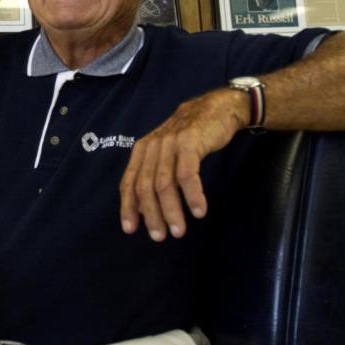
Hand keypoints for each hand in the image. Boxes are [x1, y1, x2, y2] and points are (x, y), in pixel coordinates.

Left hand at [118, 87, 247, 240]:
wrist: (215, 108)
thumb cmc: (190, 136)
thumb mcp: (165, 154)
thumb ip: (153, 176)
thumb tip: (141, 210)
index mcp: (142, 150)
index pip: (129, 182)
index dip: (128, 207)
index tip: (131, 230)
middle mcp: (152, 146)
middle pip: (145, 187)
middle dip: (151, 215)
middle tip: (160, 236)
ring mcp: (170, 143)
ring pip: (164, 184)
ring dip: (171, 211)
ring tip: (179, 231)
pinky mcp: (190, 142)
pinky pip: (187, 174)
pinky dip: (192, 196)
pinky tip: (199, 211)